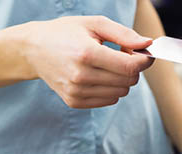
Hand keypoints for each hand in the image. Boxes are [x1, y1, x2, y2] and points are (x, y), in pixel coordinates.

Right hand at [24, 16, 153, 108]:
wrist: (34, 49)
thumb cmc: (65, 33)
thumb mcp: (94, 24)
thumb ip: (124, 34)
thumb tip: (148, 44)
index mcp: (87, 53)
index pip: (130, 67)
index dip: (144, 61)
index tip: (145, 53)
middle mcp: (81, 76)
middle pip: (128, 81)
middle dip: (132, 68)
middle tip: (121, 54)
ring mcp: (76, 91)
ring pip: (121, 93)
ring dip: (121, 79)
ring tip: (107, 64)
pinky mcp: (74, 101)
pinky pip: (109, 100)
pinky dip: (110, 88)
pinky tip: (99, 75)